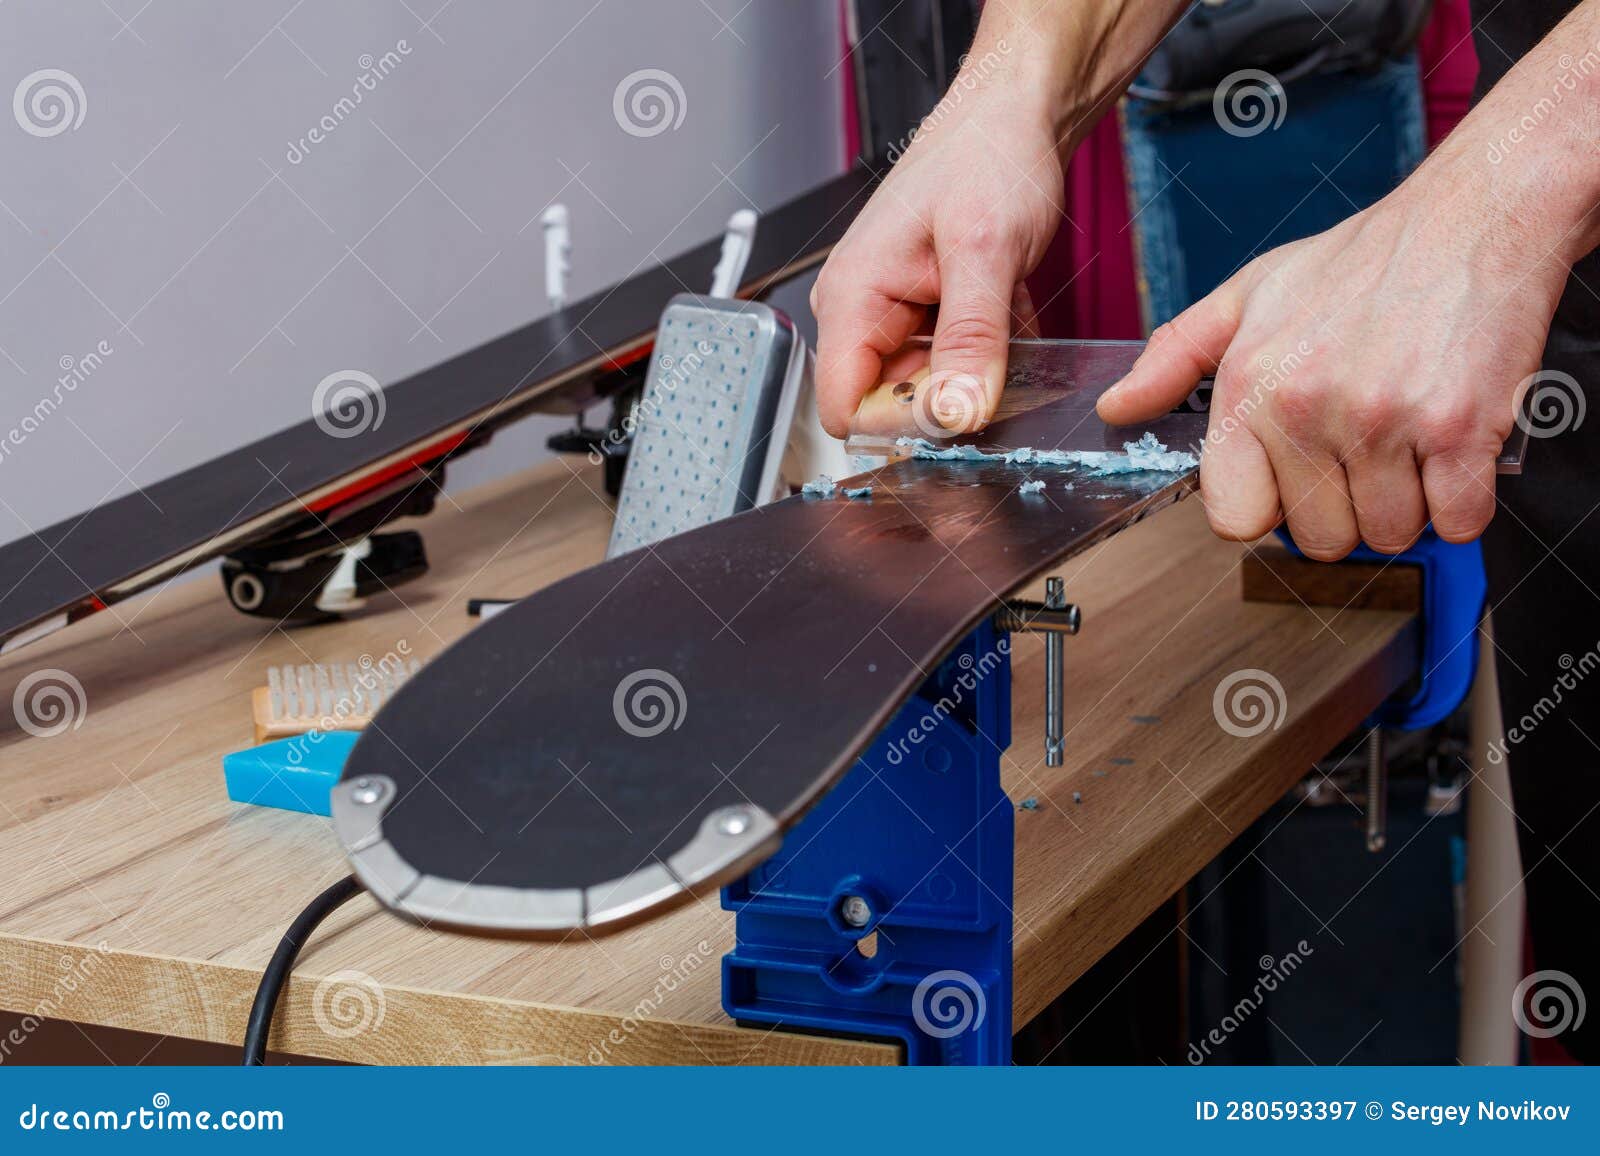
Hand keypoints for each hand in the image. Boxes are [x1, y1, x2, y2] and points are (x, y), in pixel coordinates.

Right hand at [811, 81, 1063, 438]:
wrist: (1012, 114)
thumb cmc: (988, 155)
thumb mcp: (986, 251)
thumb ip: (971, 340)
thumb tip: (957, 416)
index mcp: (852, 297)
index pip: (844, 409)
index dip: (901, 425)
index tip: (959, 411)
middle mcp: (858, 311)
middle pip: (885, 405)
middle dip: (944, 402)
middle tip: (995, 363)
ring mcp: (888, 315)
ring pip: (922, 391)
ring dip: (970, 377)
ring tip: (1003, 327)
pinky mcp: (919, 315)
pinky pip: (945, 368)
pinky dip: (983, 359)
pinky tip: (1006, 320)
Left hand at [1096, 167, 1568, 558]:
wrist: (1475, 214)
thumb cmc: (1364, 260)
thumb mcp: (1248, 295)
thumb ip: (1174, 357)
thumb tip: (1115, 408)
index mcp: (1250, 386)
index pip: (1234, 518)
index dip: (1270, 508)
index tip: (1294, 480)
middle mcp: (1307, 408)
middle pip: (1319, 538)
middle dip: (1347, 508)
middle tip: (1366, 447)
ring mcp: (1382, 421)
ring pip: (1388, 533)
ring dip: (1408, 502)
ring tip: (1410, 435)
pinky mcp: (1458, 429)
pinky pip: (1458, 522)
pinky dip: (1465, 502)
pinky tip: (1455, 449)